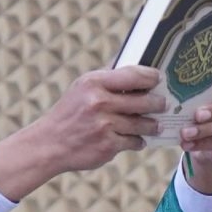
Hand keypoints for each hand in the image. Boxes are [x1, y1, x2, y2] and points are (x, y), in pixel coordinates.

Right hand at [0, 65, 173, 197]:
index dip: (152, 77)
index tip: (158, 79)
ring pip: (143, 124)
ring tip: (155, 125)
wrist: (49, 144)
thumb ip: (108, 77)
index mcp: (94, 82)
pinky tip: (137, 139)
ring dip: (152, 125)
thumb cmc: (69, 113)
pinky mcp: (108, 146)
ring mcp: (105, 125)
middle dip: (158, 103)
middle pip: (144, 100)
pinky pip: (134, 142)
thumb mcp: (82, 87)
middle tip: (163, 104)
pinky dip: (138, 141)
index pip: (134, 75)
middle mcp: (100, 102)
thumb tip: (134, 64)